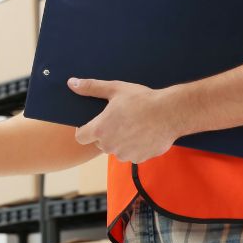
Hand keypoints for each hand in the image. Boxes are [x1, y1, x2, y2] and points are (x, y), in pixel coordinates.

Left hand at [67, 78, 184, 162]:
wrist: (171, 113)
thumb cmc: (142, 100)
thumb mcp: (115, 89)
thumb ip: (91, 88)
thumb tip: (71, 83)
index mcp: (100, 129)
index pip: (80, 137)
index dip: (85, 130)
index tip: (93, 123)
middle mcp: (109, 146)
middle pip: (99, 143)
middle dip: (105, 134)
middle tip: (119, 120)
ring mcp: (125, 154)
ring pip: (116, 150)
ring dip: (120, 142)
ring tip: (133, 126)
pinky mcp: (139, 159)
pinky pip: (131, 155)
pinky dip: (134, 147)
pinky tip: (143, 133)